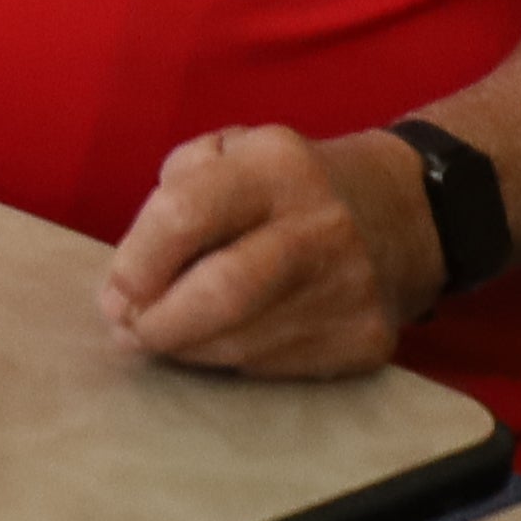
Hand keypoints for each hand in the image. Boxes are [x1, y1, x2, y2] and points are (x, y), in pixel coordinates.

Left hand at [97, 124, 434, 380]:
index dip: (136, 263)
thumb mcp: (232, 152)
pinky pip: (274, 367)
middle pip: (220, 293)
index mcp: (277, 166)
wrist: (406, 214)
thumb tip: (129, 282)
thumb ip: (175, 196)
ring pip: (241, 344)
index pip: (186, 215)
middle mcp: (320, 227)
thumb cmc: (288, 184)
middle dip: (158, 322)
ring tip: (163, 335)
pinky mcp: (365, 341)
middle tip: (127, 329)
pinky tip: (221, 340)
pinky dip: (231, 359)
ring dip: (186, 348)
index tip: (114, 292)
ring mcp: (350, 290)